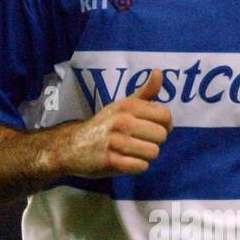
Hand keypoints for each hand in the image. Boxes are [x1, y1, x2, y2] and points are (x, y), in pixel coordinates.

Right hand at [50, 69, 173, 178]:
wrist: (73, 146)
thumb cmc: (105, 125)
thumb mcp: (123, 105)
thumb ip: (145, 92)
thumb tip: (159, 72)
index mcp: (128, 106)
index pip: (165, 115)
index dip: (166, 125)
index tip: (154, 128)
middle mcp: (122, 121)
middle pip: (162, 136)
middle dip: (155, 142)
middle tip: (140, 141)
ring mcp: (116, 142)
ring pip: (153, 153)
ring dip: (146, 155)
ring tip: (132, 151)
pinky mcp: (111, 162)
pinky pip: (141, 167)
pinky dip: (136, 166)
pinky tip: (125, 161)